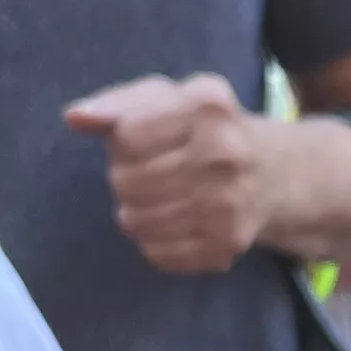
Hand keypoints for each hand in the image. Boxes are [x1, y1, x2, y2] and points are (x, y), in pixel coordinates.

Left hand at [67, 74, 274, 274]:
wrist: (275, 172)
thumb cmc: (206, 128)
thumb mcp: (168, 98)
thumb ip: (117, 103)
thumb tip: (75, 118)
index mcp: (208, 105)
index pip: (125, 136)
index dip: (123, 140)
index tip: (144, 139)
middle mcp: (224, 154)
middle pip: (125, 180)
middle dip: (126, 176)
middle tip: (151, 171)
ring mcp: (228, 204)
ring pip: (134, 221)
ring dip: (135, 211)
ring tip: (160, 196)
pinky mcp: (226, 244)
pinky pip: (155, 252)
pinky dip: (154, 240)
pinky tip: (174, 220)